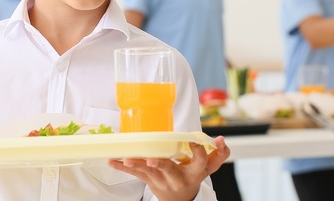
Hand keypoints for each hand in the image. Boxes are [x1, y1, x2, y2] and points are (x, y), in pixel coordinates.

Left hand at [108, 136, 229, 199]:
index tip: (193, 140)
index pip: (199, 162)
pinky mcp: (149, 180)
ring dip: (136, 165)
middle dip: (160, 165)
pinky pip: (135, 174)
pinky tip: (112, 162)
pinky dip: (123, 168)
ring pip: (148, 172)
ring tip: (127, 159)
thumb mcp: (208, 168)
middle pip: (169, 170)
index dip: (197, 152)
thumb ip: (218, 153)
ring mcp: (161, 181)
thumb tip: (221, 139)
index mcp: (194, 173)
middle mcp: (177, 178)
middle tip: (152, 160)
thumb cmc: (193, 177)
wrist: (180, 200)